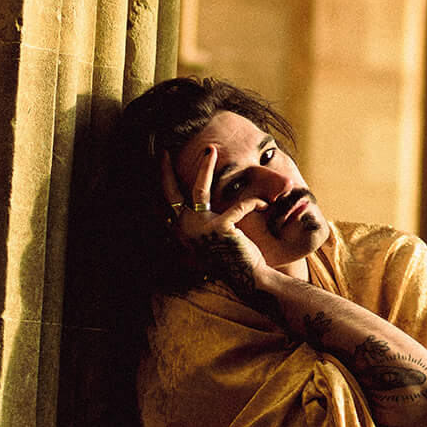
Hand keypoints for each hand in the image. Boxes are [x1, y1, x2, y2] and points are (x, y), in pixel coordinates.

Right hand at [159, 146, 268, 299]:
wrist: (249, 276)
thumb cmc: (233, 255)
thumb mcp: (213, 236)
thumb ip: (203, 220)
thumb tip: (197, 204)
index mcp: (182, 232)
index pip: (167, 203)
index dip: (163, 182)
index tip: (161, 163)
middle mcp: (185, 230)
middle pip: (171, 194)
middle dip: (166, 171)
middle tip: (165, 151)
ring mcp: (200, 229)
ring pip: (199, 190)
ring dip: (203, 167)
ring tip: (210, 150)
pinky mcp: (220, 227)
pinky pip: (239, 204)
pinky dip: (255, 202)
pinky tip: (265, 204)